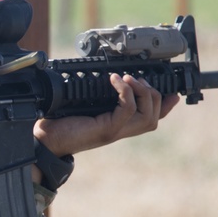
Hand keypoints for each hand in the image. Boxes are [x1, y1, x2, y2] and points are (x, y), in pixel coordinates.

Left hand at [34, 73, 178, 156]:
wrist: (44, 140)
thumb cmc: (58, 123)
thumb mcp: (82, 106)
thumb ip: (97, 97)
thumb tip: (105, 77)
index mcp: (118, 126)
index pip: (150, 119)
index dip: (165, 107)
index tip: (173, 93)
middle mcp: (120, 131)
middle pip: (155, 117)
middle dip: (154, 94)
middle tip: (138, 78)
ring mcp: (115, 132)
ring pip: (148, 116)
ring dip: (143, 92)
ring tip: (130, 79)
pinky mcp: (106, 130)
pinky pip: (127, 110)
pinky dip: (126, 92)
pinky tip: (116, 81)